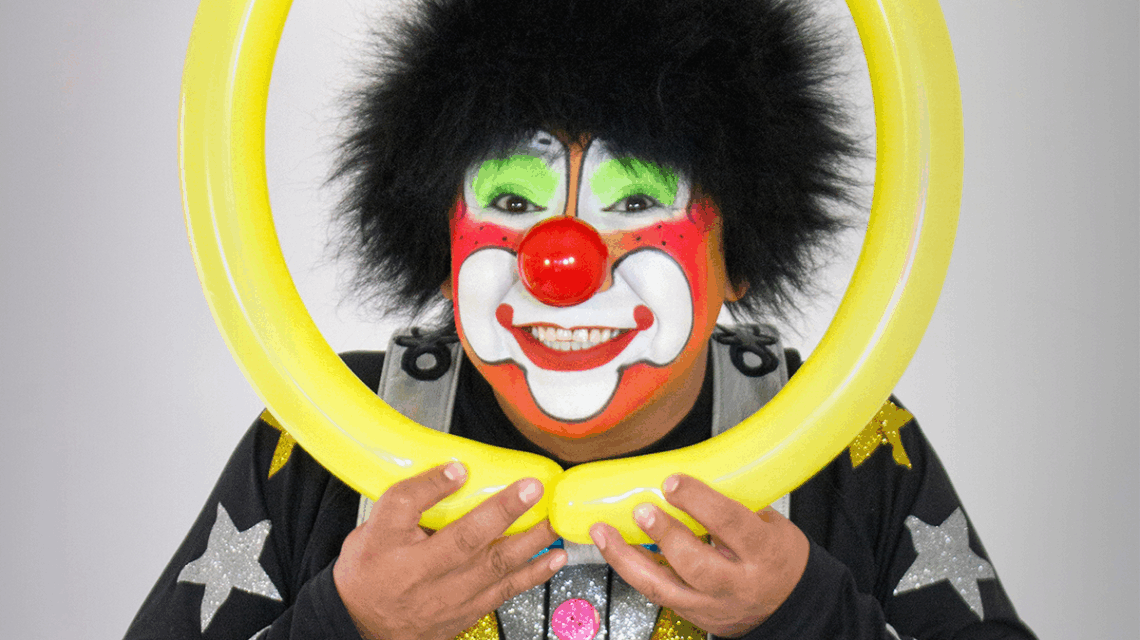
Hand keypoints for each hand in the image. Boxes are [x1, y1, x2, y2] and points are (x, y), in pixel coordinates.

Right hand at [334, 463, 567, 639]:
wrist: (364, 626)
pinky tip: (555, 557)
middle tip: (534, 490)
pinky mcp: (467, 611)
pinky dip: (534, 574)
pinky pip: (505, 591)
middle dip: (505, 514)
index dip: (441, 489)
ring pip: (496, 568)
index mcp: (394, 551)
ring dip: (531, 543)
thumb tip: (456, 471)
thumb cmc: (370, 572)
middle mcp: (425, 578)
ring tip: (554, 521)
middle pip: (469, 543)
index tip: (466, 468)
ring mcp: (449, 599)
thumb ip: (408, 498)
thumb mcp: (372, 529)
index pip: (414, 513)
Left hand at [589, 474, 808, 637]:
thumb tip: (693, 473)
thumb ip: (735, 503)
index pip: (730, 524)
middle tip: (640, 510)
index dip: (699, 501)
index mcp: (764, 552)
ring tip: (603, 532)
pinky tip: (614, 551)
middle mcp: (738, 583)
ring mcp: (713, 604)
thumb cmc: (779, 557)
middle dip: (663, 534)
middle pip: (695, 563)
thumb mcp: (771, 524)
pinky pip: (657, 594)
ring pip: (664, 588)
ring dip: (627, 558)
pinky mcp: (694, 614)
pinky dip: (633, 571)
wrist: (790, 605)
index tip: (672, 481)